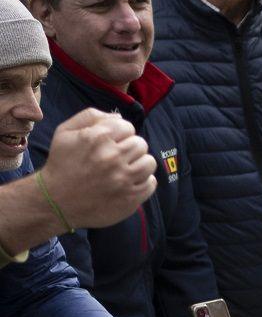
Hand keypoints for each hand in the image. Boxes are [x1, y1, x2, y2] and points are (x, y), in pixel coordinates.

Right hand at [38, 110, 154, 228]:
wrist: (56, 200)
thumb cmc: (62, 163)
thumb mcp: (65, 132)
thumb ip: (91, 116)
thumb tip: (118, 116)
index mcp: (97, 138)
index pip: (127, 126)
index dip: (120, 132)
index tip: (112, 140)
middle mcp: (112, 157)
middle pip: (140, 143)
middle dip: (130, 147)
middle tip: (117, 156)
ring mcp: (123, 179)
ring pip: (149, 162)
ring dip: (140, 163)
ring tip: (126, 168)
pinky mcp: (131, 197)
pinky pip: (151, 182)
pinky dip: (143, 181)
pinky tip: (128, 181)